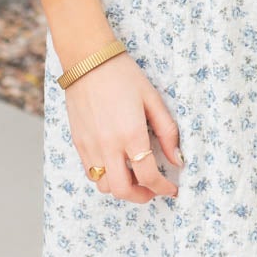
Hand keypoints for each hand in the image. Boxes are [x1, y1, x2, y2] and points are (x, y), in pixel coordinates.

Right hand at [64, 51, 182, 201]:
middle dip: (142, 196)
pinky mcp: (78, 142)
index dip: (163, 188)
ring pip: (104, 186)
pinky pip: (90, 172)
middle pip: (123, 190)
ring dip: (122, 187)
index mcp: (131, 134)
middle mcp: (108, 145)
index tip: (171, 189)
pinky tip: (116, 164)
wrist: (87, 60)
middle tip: (153, 189)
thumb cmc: (123, 75)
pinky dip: (105, 176)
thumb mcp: (152, 99)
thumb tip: (178, 159)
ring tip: (134, 176)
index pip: (149, 176)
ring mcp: (90, 146)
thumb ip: (167, 132)